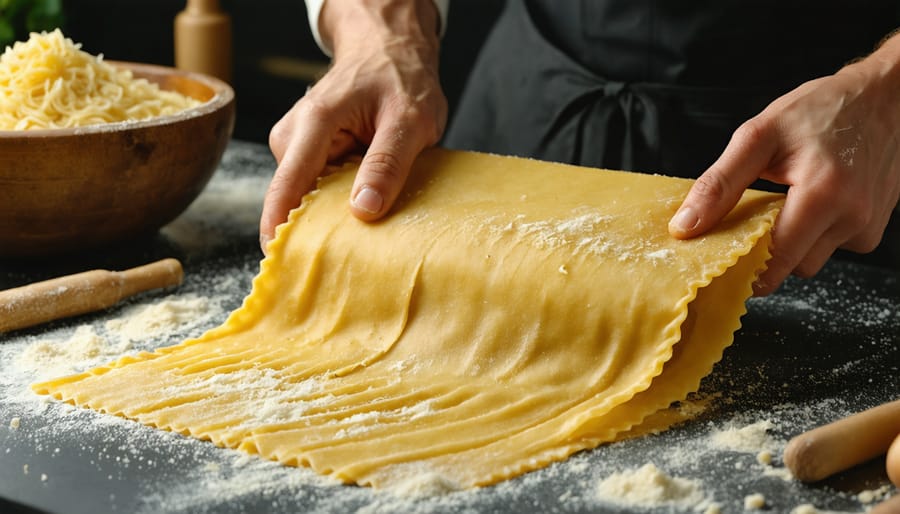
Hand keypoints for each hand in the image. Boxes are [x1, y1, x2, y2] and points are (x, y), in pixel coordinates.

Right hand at [260, 0, 446, 251]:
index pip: (287, 186)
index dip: (280, 229)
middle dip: (315, 230)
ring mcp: (297, 145)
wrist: (389, 48)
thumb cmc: (400, 76)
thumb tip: (363, 210)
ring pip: (306, 197)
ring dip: (332, 215)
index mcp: (315, 123)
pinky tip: (361, 204)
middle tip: (350, 259)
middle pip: (292, 199)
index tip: (284, 266)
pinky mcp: (307, 154)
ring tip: (364, 229)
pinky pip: (316, 189)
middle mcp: (294, 135)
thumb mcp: (410, 119)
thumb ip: (388, 163)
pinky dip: (337, 201)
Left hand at [669, 35, 899, 295]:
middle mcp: (853, 217)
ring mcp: (867, 227)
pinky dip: (812, 234)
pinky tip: (809, 202)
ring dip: (789, 242)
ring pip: (810, 261)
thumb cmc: (823, 109)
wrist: (885, 98)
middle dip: (764, 251)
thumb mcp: (759, 136)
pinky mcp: (873, 230)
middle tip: (747, 219)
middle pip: (791, 266)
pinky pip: (830, 248)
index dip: (742, 267)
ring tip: (784, 201)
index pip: (775, 259)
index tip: (718, 262)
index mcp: (824, 193)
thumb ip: (720, 184)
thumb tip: (686, 226)